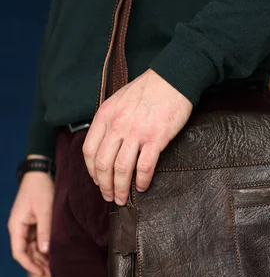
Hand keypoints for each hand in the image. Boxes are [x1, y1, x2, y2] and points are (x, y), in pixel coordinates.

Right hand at [8, 171, 53, 276]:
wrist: (41, 172)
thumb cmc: (40, 189)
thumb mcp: (45, 210)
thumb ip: (45, 231)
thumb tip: (44, 251)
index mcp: (17, 226)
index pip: (19, 252)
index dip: (29, 265)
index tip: (42, 273)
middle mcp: (19, 228)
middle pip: (26, 252)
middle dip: (38, 263)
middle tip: (53, 273)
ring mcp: (27, 226)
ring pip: (33, 247)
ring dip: (42, 257)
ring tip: (55, 266)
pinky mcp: (35, 222)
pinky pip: (38, 239)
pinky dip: (45, 247)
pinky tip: (54, 254)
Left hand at [83, 69, 192, 204]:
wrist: (173, 78)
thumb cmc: (148, 89)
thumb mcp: (118, 100)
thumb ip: (109, 120)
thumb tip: (106, 143)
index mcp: (105, 116)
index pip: (89, 151)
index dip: (92, 171)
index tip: (98, 182)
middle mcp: (117, 125)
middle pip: (103, 164)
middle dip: (105, 186)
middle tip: (110, 197)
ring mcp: (136, 132)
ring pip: (121, 169)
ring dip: (121, 188)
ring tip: (123, 198)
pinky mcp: (155, 138)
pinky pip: (144, 166)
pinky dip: (141, 180)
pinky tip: (142, 187)